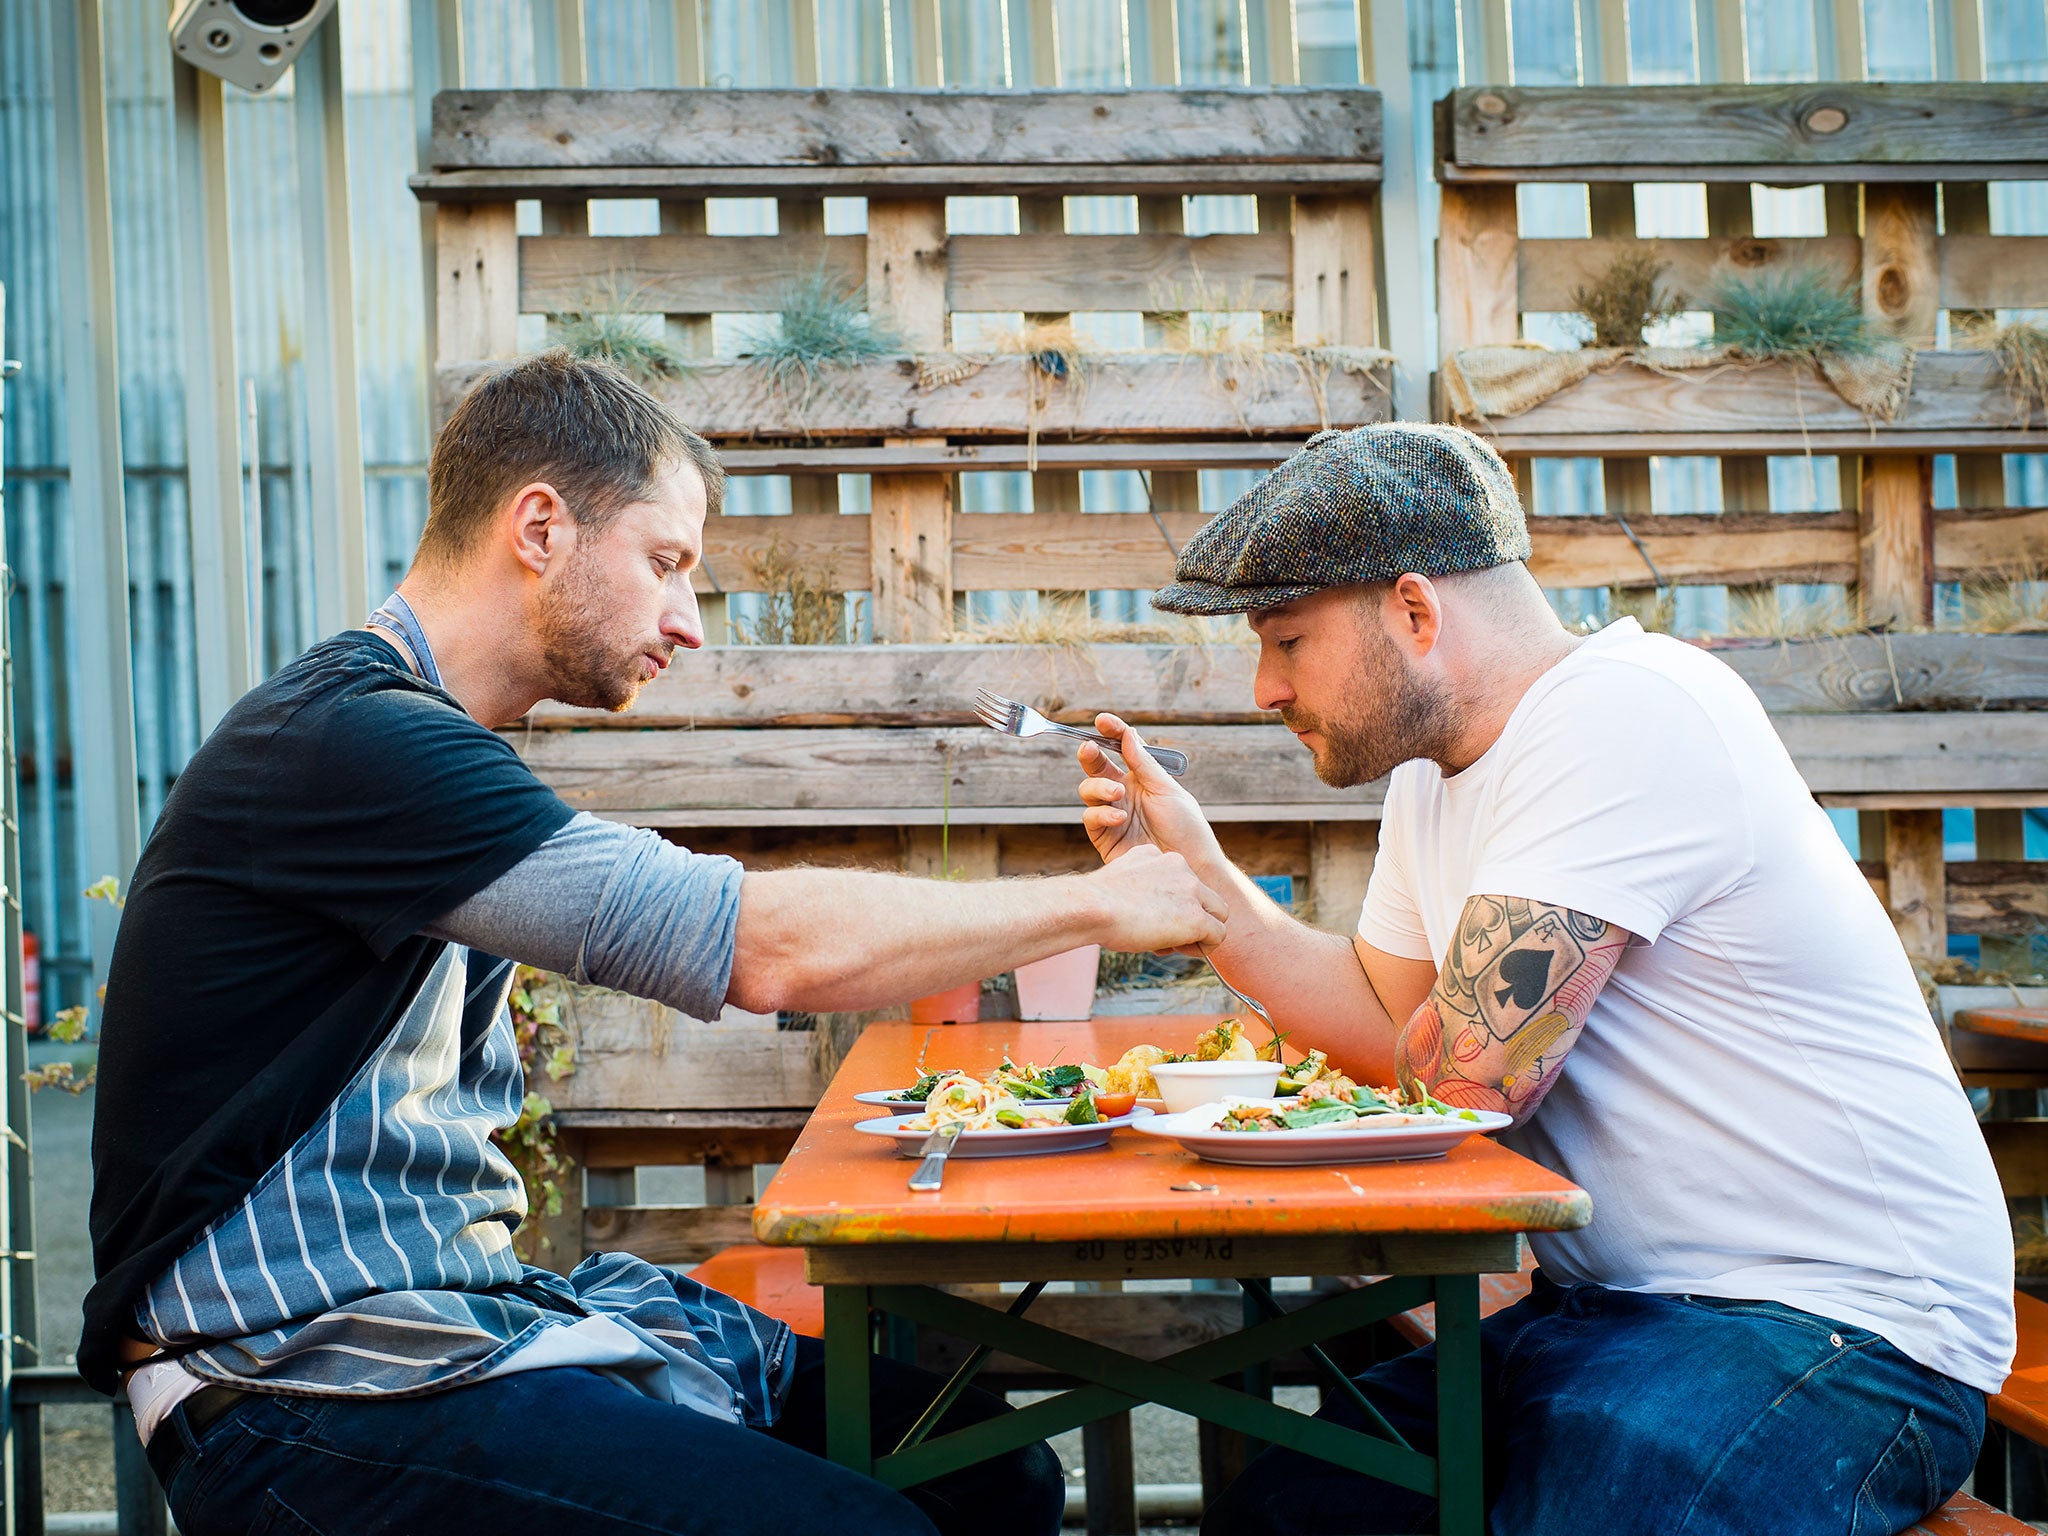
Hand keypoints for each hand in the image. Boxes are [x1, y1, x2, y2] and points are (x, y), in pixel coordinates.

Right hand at [1078, 713, 1223, 868]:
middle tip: (1088, 748)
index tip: (1101, 720)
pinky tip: (1119, 818)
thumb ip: (1143, 764)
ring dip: (1099, 788)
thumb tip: (1127, 734)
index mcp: (1141, 778)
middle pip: (1097, 768)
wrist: (1190, 867)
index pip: (1122, 749)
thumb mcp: (1167, 790)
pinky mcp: (1105, 838)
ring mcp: (1113, 815)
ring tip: (1118, 794)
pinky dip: (1101, 814)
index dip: (1111, 733)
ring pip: (1088, 791)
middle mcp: (1124, 794)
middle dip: (1090, 755)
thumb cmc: (1186, 828)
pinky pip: (1091, 818)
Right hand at [1080, 844, 1227, 956]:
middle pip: (1205, 897)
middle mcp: (1181, 867)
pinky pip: (1218, 935)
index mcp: (1163, 857)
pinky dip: (1203, 947)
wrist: (1091, 907)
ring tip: (1172, 944)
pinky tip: (1178, 949)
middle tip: (1165, 934)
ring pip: (1218, 914)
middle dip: (1191, 917)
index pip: (1185, 882)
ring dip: (1200, 932)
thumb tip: (1142, 901)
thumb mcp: (1122, 877)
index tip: (1153, 918)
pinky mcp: (1196, 917)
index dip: (1174, 905)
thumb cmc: (1096, 900)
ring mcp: (1191, 891)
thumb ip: (1140, 882)